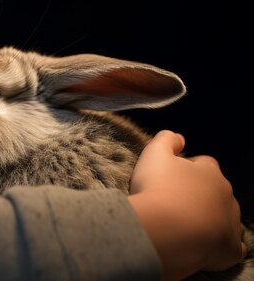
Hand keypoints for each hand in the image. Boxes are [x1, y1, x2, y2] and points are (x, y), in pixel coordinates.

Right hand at [128, 130, 245, 280]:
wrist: (166, 230)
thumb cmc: (158, 189)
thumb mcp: (154, 154)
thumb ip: (166, 139)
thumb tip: (178, 138)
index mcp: (209, 172)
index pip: (205, 164)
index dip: (189, 168)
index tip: (172, 176)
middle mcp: (226, 195)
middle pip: (217, 191)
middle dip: (201, 195)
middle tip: (175, 202)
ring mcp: (231, 222)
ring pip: (226, 217)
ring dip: (211, 219)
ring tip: (186, 225)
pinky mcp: (230, 248)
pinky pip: (232, 246)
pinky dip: (221, 245)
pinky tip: (204, 245)